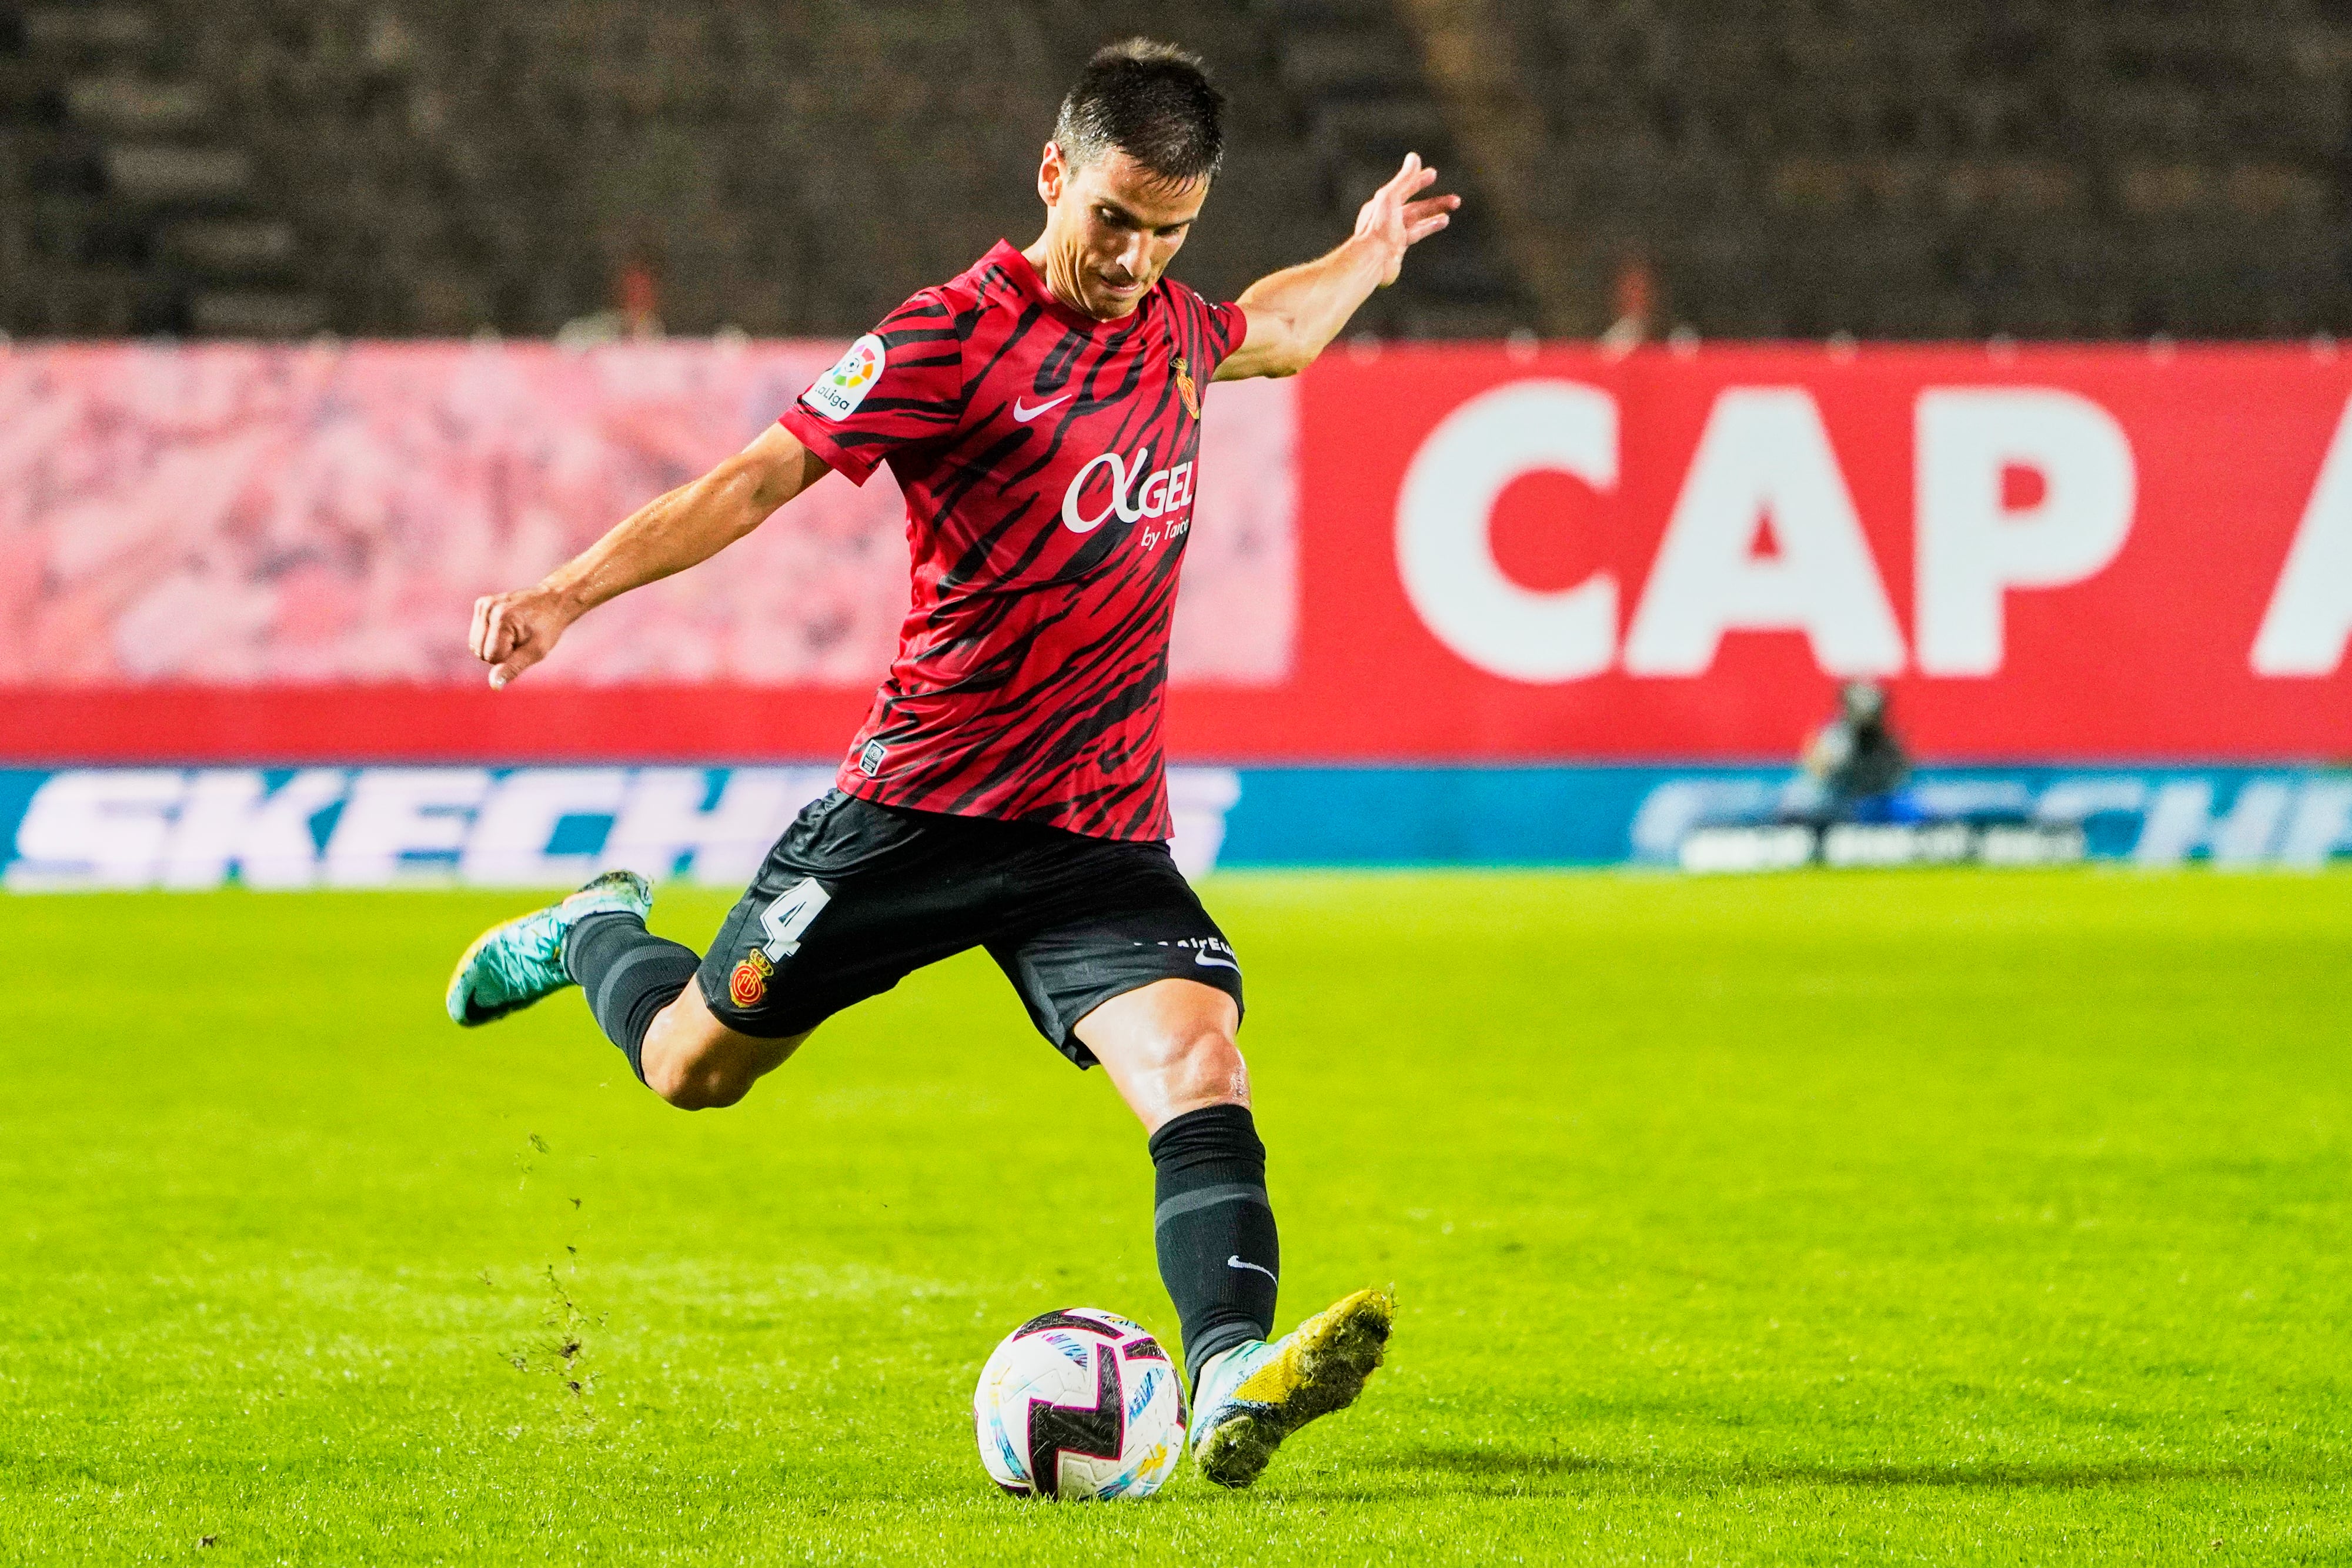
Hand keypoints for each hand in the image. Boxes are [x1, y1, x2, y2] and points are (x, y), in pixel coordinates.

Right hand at [469, 584, 574, 688]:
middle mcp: (488, 608)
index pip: (492, 658)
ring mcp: (483, 604)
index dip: (509, 657)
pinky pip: (476, 635)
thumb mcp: (535, 652)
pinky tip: (507, 627)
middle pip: (480, 652)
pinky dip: (490, 636)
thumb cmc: (547, 628)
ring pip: (475, 645)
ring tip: (514, 633)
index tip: (524, 644)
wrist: (553, 601)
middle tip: (520, 639)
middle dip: (499, 652)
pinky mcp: (481, 604)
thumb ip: (512, 668)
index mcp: (502, 619)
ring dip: (493, 645)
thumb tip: (494, 686)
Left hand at [1352, 153, 1460, 285]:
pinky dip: (1429, 228)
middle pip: (1415, 208)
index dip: (1418, 180)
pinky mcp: (1397, 249)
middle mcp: (1387, 219)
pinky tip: (1440, 224)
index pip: (1403, 189)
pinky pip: (1416, 235)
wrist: (1370, 259)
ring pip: (1417, 223)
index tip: (1433, 174)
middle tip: (1455, 200)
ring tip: (1449, 215)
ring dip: (1434, 217)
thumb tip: (1414, 157)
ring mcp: (1392, 235)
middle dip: (1435, 203)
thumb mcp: (1391, 197)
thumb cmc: (1378, 228)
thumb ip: (1404, 179)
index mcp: (1382, 204)